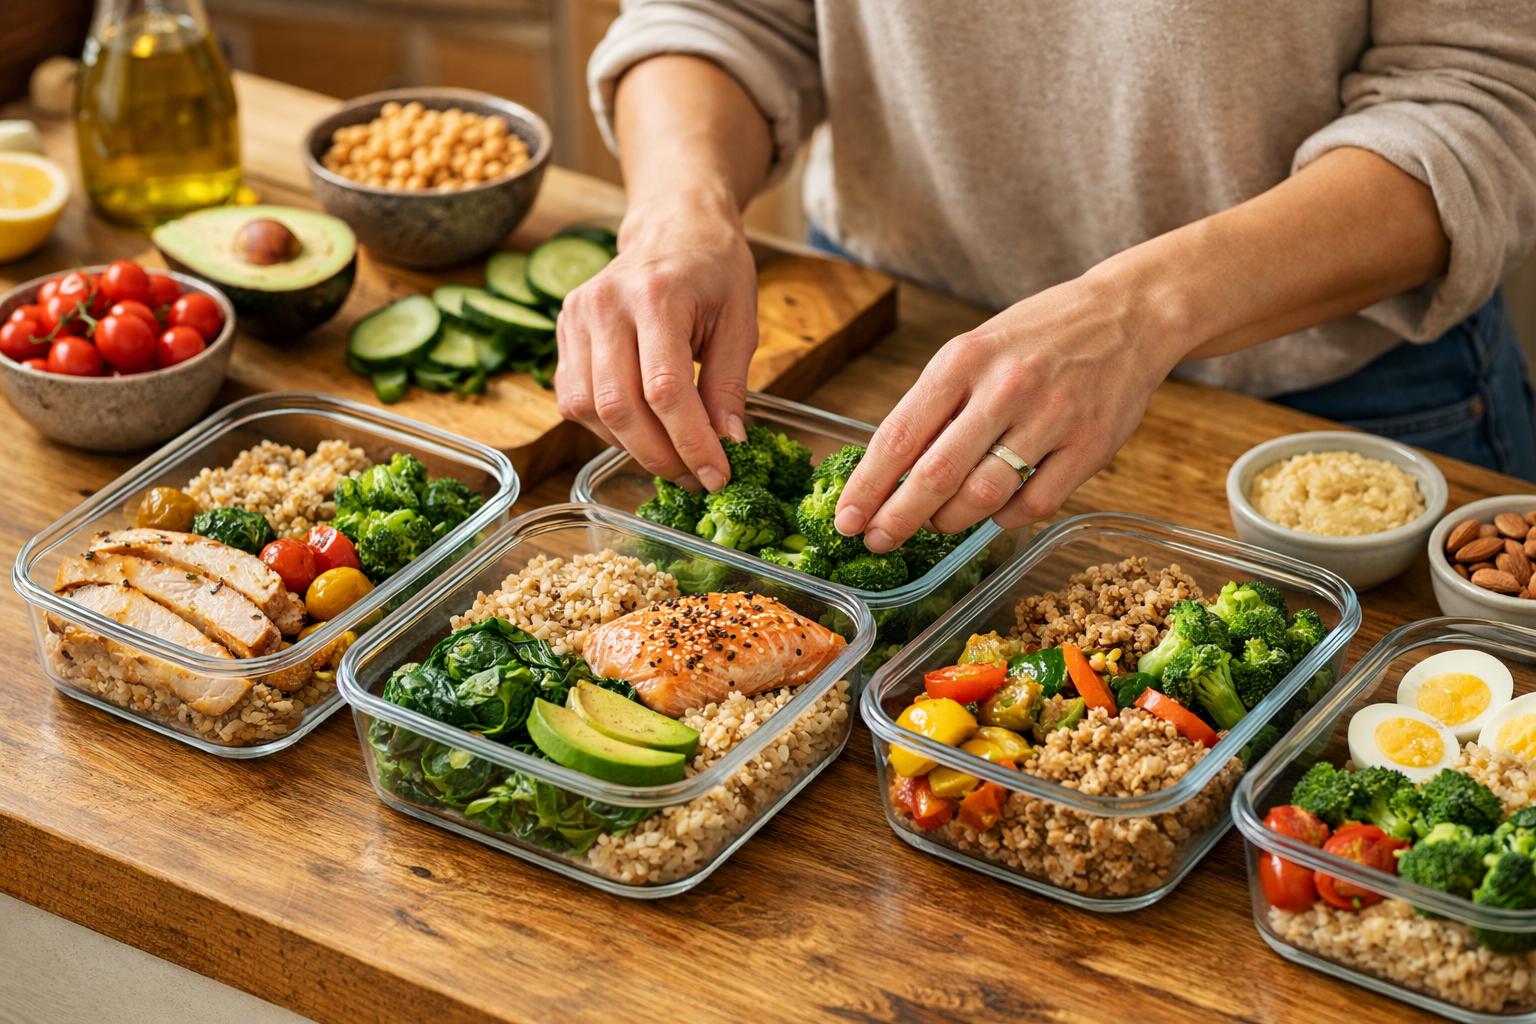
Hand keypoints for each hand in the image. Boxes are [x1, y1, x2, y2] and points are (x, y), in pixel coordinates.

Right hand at [555, 190, 758, 490]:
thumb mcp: (740, 321)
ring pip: (589, 410)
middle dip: (659, 455)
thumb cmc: (714, 268)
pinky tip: (640, 429)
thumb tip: (727, 445)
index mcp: (656, 295)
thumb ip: (730, 384)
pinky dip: (606, 427)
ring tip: (671, 457)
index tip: (716, 476)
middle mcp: (605, 304)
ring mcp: (575, 315)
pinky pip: (573, 399)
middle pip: (620, 406)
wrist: (674, 224)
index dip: (690, 442)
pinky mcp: (563, 329)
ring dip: (631, 447)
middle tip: (693, 479)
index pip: (665, 390)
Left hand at [834, 266, 1185, 550]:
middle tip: (877, 541)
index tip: (845, 519)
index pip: (899, 436)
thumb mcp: (973, 350)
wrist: (1128, 314)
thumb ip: (934, 405)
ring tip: (936, 522)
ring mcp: (1051, 419)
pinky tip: (996, 509)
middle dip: (897, 519)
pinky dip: (1004, 518)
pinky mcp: (1091, 446)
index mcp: (963, 360)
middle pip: (935, 475)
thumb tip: (886, 472)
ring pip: (983, 496)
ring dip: (949, 521)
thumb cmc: (1038, 336)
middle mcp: (1004, 389)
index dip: (867, 487)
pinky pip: (1034, 504)